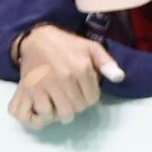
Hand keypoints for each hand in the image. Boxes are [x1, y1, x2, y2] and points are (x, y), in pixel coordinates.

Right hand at [10, 26, 124, 129]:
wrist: (36, 39)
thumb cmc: (67, 45)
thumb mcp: (91, 48)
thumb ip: (107, 63)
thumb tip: (119, 78)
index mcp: (82, 68)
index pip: (93, 99)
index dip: (90, 97)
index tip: (83, 91)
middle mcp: (65, 77)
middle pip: (79, 107)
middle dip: (78, 105)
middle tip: (72, 96)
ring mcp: (48, 83)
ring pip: (64, 112)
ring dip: (65, 111)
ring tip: (62, 102)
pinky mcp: (32, 88)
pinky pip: (44, 111)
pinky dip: (48, 111)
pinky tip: (49, 103)